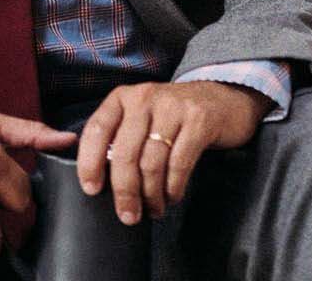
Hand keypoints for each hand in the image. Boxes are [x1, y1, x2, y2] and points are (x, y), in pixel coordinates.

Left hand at [77, 81, 269, 226]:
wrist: (221, 99)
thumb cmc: (172, 116)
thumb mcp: (140, 117)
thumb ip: (119, 139)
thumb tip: (99, 180)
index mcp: (122, 98)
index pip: (96, 130)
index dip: (90, 162)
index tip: (91, 189)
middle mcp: (144, 98)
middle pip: (125, 153)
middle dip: (124, 191)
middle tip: (128, 215)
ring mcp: (172, 107)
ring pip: (151, 162)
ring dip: (151, 194)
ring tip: (154, 209)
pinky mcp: (198, 120)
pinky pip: (179, 163)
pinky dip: (173, 187)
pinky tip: (171, 196)